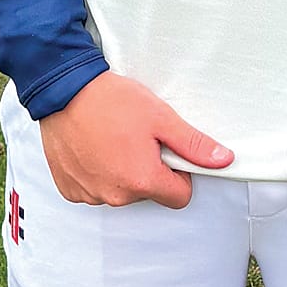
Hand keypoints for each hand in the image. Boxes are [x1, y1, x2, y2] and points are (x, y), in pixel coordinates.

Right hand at [40, 72, 231, 208]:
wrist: (63, 90)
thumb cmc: (111, 101)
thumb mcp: (160, 117)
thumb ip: (193, 144)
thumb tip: (223, 161)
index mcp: (142, 181)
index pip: (179, 196)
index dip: (178, 173)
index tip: (164, 151)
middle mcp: (115, 196)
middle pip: (148, 193)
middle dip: (147, 170)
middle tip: (134, 138)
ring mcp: (89, 195)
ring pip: (120, 192)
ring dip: (120, 172)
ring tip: (110, 140)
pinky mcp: (70, 190)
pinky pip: (94, 189)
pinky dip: (96, 173)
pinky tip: (92, 148)